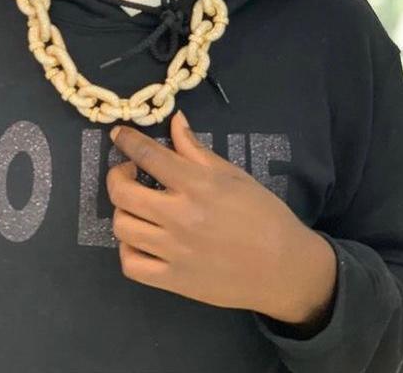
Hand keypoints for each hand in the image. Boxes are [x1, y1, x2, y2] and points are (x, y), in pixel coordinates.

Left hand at [107, 110, 336, 326]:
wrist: (284, 268)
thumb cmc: (263, 215)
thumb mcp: (233, 174)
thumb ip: (196, 149)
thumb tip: (175, 121)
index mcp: (197, 185)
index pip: (148, 155)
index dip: (127, 141)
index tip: (119, 135)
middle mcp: (180, 217)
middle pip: (122, 193)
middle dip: (117, 175)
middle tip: (129, 172)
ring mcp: (174, 252)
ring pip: (122, 227)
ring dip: (123, 211)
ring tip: (138, 206)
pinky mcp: (174, 281)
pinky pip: (131, 265)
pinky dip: (127, 249)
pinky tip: (141, 239)